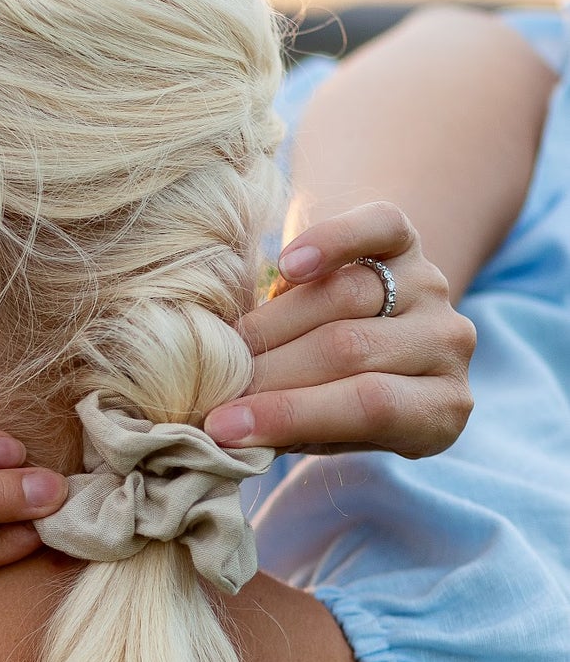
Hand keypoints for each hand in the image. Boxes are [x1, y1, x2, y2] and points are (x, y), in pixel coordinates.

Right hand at [204, 201, 474, 457]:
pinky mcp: (409, 238)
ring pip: (348, 295)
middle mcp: (448, 345)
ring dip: (275, 321)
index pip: (369, 407)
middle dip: (270, 370)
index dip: (290, 414)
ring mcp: (432, 288)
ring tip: (229, 344)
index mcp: (440, 410)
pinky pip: (377, 228)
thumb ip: (292, 431)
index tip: (221, 427)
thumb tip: (226, 434)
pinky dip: (331, 242)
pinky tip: (286, 265)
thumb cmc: (336, 399)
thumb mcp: (325, 433)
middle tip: (213, 384)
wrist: (366, 334)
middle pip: (352, 349)